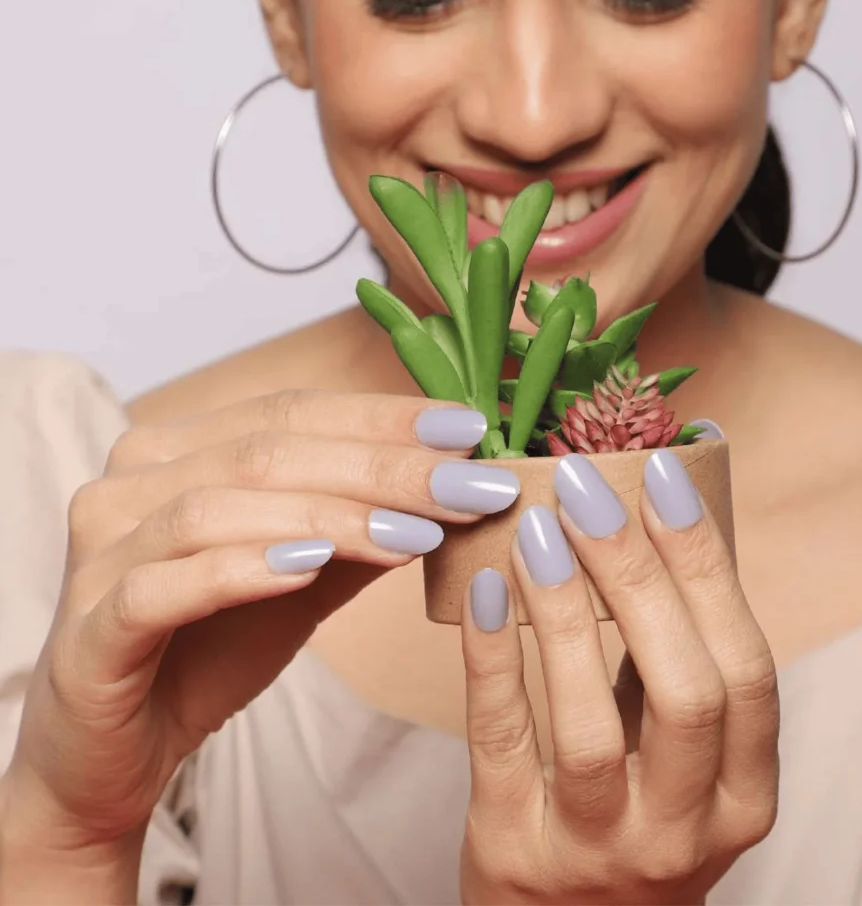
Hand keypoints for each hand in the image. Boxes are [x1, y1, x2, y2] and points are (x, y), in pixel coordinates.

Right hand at [1, 392, 517, 884]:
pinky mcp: (87, 629)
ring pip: (219, 507)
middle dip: (382, 468)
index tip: (467, 430)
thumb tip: (449, 483)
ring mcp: (100, 553)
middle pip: (266, 452)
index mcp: (177, 451)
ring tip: (417, 533)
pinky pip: (165, 584)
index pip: (291, 411)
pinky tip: (313, 567)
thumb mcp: (305, 579)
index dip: (382, 417)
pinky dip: (243, 570)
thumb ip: (361, 529)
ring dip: (331, 517)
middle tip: (469, 485)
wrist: (118, 754)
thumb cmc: (211, 650)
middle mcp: (131, 484)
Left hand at [459, 449, 778, 905]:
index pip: (749, 669)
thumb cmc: (633, 820)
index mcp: (745, 794)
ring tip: (541, 529)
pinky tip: (488, 591)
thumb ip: (674, 666)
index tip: (665, 480)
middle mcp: (686, 829)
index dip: (707, 568)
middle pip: (686, 691)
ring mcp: (600, 848)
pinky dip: (495, 659)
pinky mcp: (515, 849)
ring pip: (592, 724)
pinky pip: (503, 743)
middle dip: (640, 576)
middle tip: (591, 491)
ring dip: (567, 613)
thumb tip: (645, 527)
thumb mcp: (682, 760)